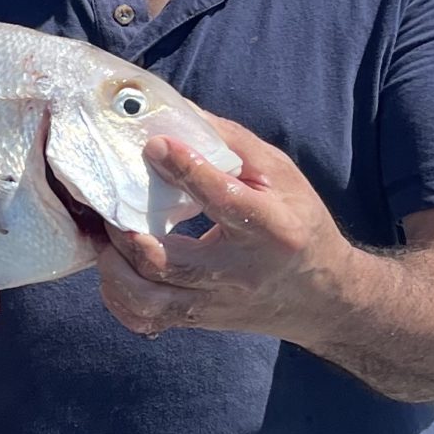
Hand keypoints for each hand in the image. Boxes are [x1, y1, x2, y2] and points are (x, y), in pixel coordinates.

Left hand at [96, 118, 353, 345]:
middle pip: (169, 263)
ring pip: (149, 301)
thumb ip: (231, 144)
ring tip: (108, 240)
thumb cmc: (299, 223)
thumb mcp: (281, 176)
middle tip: (110, 206)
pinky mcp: (197, 320)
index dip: (186, 170)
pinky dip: (119, 299)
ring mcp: (214, 303)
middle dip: (127, 234)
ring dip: (114, 270)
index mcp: (272, 229)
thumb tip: (178, 112)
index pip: (224, 200)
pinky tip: (117, 270)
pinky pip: (145, 320)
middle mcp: (239, 273)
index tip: (155, 145)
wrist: (324, 297)